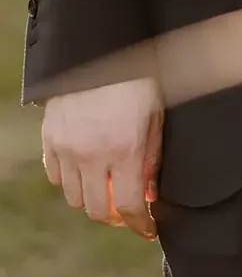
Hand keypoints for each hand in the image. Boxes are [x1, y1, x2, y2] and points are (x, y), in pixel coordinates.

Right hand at [42, 75, 162, 238]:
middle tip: (126, 209)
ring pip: (74, 198)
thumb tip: (149, 193)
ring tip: (107, 187)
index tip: (147, 229)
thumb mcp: (156, 114)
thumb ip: (152, 157)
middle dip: (115, 216)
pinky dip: (71, 181)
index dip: (140, 224)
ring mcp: (68, 148)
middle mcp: (93, 154)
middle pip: (97, 211)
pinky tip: (85, 170)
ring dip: (92, 199)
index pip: (129, 206)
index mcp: (125, 148)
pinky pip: (56, 177)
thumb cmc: (137, 77)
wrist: (101, 47)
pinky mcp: (51, 139)